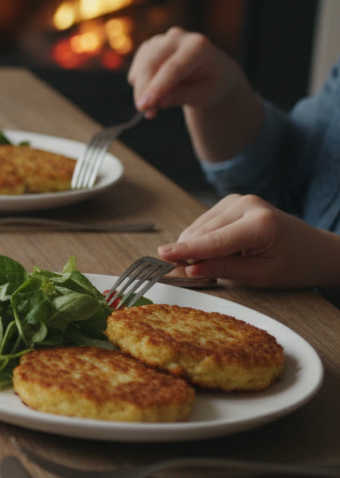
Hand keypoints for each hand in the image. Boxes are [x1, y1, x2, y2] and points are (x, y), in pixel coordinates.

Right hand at [127, 27, 247, 115]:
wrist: (212, 70)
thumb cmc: (211, 83)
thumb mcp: (204, 95)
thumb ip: (182, 96)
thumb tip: (158, 101)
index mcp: (199, 46)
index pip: (173, 67)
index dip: (157, 87)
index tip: (144, 106)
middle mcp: (178, 37)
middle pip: (151, 64)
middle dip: (143, 89)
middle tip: (145, 112)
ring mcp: (161, 39)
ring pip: (141, 66)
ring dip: (142, 89)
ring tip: (155, 106)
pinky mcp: (149, 46)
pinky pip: (137, 67)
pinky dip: (140, 83)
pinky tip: (154, 91)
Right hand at [158, 194, 339, 289]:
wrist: (316, 251)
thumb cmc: (294, 266)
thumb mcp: (262, 276)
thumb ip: (225, 270)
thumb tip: (191, 269)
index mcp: (260, 223)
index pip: (215, 240)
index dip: (186, 250)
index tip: (162, 256)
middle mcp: (247, 204)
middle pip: (203, 233)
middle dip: (190, 254)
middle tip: (188, 276)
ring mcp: (238, 200)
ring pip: (199, 227)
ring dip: (196, 247)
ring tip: (211, 265)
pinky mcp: (231, 202)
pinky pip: (204, 223)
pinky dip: (202, 239)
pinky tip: (216, 252)